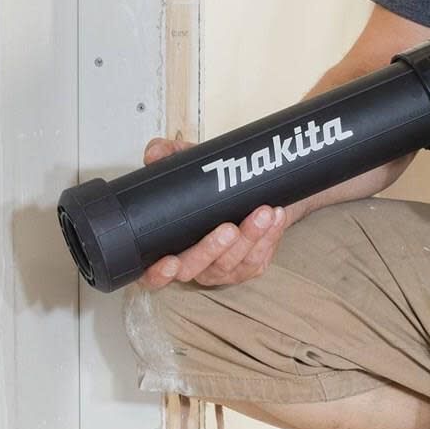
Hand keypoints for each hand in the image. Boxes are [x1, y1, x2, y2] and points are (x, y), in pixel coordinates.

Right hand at [138, 137, 289, 289]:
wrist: (248, 192)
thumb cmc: (210, 189)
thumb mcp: (190, 169)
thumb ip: (168, 158)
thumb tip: (154, 153)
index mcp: (170, 248)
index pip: (155, 274)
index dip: (160, 274)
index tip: (170, 262)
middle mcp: (194, 264)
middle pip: (196, 268)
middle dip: (213, 249)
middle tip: (228, 228)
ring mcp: (222, 269)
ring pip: (232, 261)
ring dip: (250, 237)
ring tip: (263, 212)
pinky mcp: (249, 266)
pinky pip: (258, 257)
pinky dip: (269, 236)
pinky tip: (275, 217)